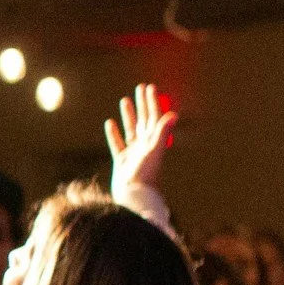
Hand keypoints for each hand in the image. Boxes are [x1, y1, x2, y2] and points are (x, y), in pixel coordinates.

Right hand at [103, 84, 176, 200]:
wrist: (134, 196)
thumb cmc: (145, 175)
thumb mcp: (154, 151)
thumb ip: (162, 133)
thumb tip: (173, 115)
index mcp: (153, 141)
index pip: (153, 117)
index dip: (152, 101)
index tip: (149, 87)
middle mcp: (145, 145)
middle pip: (144, 119)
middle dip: (143, 103)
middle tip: (140, 88)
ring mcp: (133, 152)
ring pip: (131, 129)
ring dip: (129, 115)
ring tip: (125, 101)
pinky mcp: (122, 161)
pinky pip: (118, 143)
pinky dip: (114, 133)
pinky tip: (110, 123)